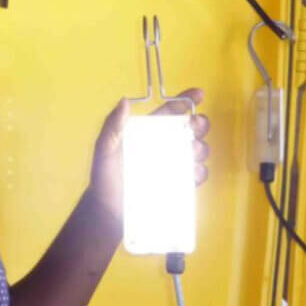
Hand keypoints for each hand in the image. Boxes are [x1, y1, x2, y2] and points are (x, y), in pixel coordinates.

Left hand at [86, 88, 209, 223]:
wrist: (109, 210)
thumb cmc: (105, 175)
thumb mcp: (105, 148)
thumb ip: (113, 125)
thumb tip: (125, 101)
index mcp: (150, 131)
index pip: (171, 111)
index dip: (187, 100)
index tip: (199, 95)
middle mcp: (166, 145)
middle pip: (191, 129)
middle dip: (200, 124)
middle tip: (195, 127)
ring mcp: (174, 165)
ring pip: (198, 151)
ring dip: (200, 148)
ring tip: (192, 152)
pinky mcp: (180, 185)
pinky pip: (197, 176)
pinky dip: (199, 172)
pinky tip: (193, 172)